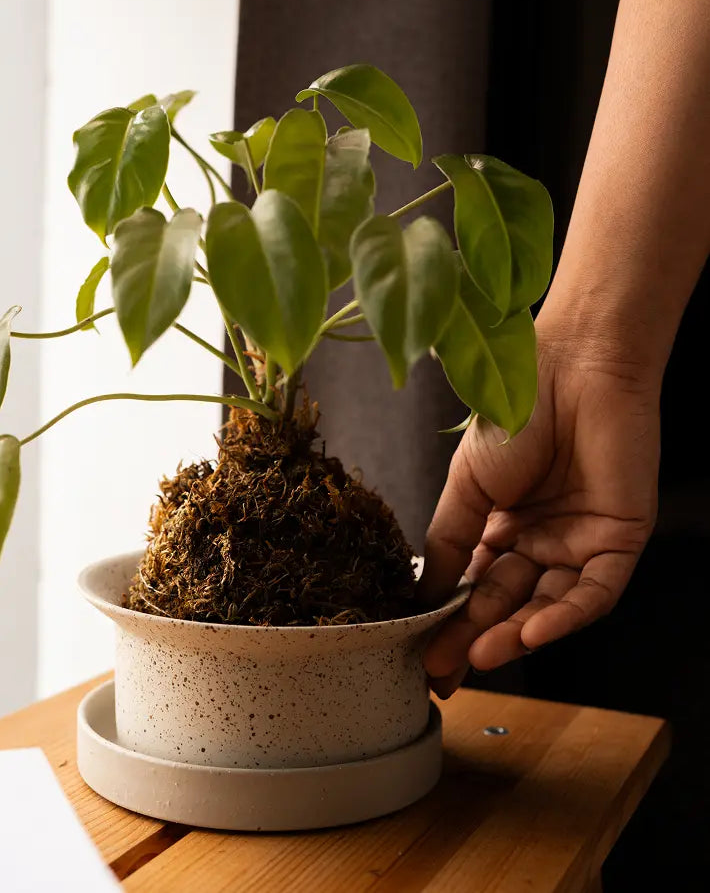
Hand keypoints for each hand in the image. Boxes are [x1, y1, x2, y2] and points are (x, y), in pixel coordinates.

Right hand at [419, 317, 660, 697]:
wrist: (571, 369)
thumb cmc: (512, 416)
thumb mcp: (466, 485)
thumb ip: (449, 543)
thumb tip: (422, 597)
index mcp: (500, 525)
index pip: (473, 587)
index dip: (447, 622)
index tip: (420, 657)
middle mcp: (539, 540)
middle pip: (505, 603)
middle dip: (474, 638)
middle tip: (442, 671)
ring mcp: (578, 543)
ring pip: (546, 605)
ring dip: (514, 634)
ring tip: (480, 657)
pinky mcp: (619, 541)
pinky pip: (593, 592)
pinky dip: (564, 616)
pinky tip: (530, 631)